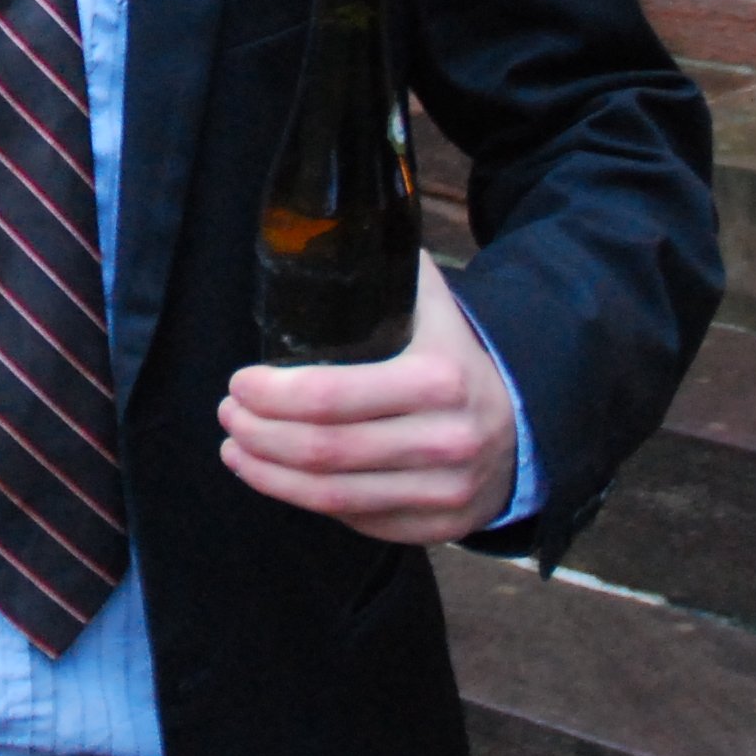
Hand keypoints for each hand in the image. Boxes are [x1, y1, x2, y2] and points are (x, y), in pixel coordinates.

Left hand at [216, 255, 520, 543]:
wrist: (525, 424)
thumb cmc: (457, 357)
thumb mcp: (435, 307)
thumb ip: (388, 270)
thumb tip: (324, 229)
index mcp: (439, 378)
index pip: (333, 396)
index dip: (273, 394)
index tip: (239, 382)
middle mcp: (445, 441)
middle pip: (324, 450)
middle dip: (260, 433)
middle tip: (230, 414)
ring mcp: (443, 492)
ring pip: (333, 496)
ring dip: (269, 473)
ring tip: (236, 447)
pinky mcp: (437, 527)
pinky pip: (356, 519)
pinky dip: (308, 501)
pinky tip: (280, 477)